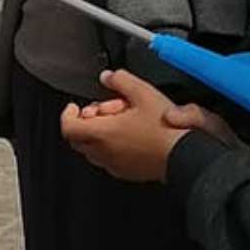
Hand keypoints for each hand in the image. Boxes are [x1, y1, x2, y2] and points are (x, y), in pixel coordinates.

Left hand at [59, 70, 185, 182]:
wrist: (183, 154)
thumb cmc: (165, 128)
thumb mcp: (142, 92)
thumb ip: (120, 80)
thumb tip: (108, 77)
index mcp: (102, 133)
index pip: (68, 127)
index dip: (67, 114)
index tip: (74, 107)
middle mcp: (104, 152)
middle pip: (77, 140)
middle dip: (84, 123)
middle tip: (99, 111)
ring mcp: (114, 165)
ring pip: (92, 151)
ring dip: (97, 136)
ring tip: (117, 123)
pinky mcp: (126, 172)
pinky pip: (108, 160)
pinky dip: (109, 148)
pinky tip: (128, 137)